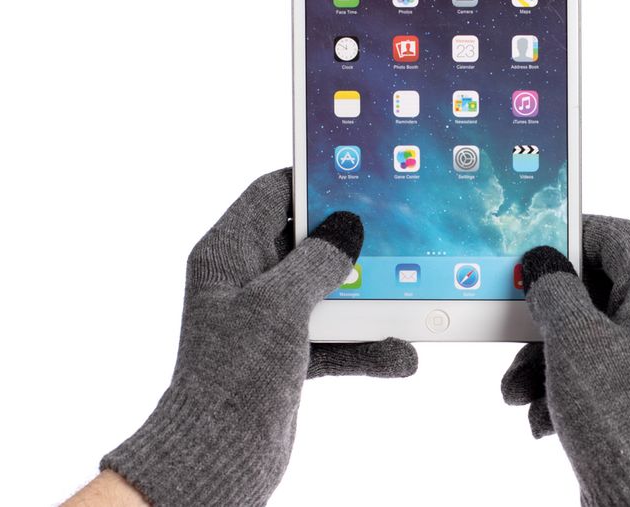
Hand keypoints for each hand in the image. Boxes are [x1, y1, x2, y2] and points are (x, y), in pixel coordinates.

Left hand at [99, 168, 416, 506]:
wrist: (220, 456)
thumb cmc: (233, 374)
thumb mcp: (279, 304)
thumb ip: (319, 259)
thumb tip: (348, 226)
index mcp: (229, 254)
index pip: (271, 195)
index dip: (311, 179)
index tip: (354, 173)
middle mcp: (247, 279)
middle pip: (308, 240)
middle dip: (352, 243)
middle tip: (394, 231)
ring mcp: (268, 317)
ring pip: (328, 291)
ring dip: (368, 301)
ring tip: (409, 300)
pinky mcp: (287, 352)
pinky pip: (334, 336)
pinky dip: (364, 345)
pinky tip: (400, 356)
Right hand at [501, 216, 629, 505]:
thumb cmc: (620, 419)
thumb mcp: (573, 340)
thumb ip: (554, 291)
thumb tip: (542, 262)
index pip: (621, 239)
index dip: (574, 234)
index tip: (535, 243)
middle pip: (597, 293)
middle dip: (546, 316)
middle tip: (515, 322)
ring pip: (589, 339)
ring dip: (543, 360)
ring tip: (515, 391)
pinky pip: (595, 377)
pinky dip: (561, 390)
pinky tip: (540, 418)